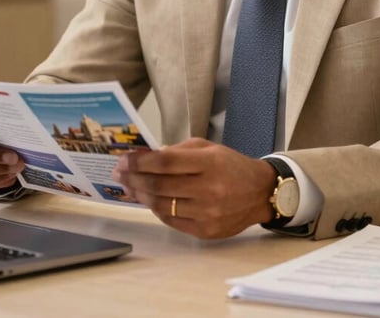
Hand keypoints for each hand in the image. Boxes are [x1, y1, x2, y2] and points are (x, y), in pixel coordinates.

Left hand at [112, 138, 275, 238]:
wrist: (259, 192)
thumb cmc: (231, 166)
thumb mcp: (208, 148)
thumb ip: (177, 151)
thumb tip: (145, 158)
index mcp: (209, 163)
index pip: (165, 162)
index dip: (140, 161)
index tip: (124, 159)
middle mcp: (209, 189)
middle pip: (159, 184)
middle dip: (133, 178)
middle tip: (119, 172)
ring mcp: (207, 213)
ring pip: (161, 204)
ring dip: (140, 194)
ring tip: (129, 186)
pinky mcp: (205, 231)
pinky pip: (171, 220)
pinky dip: (156, 209)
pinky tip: (148, 199)